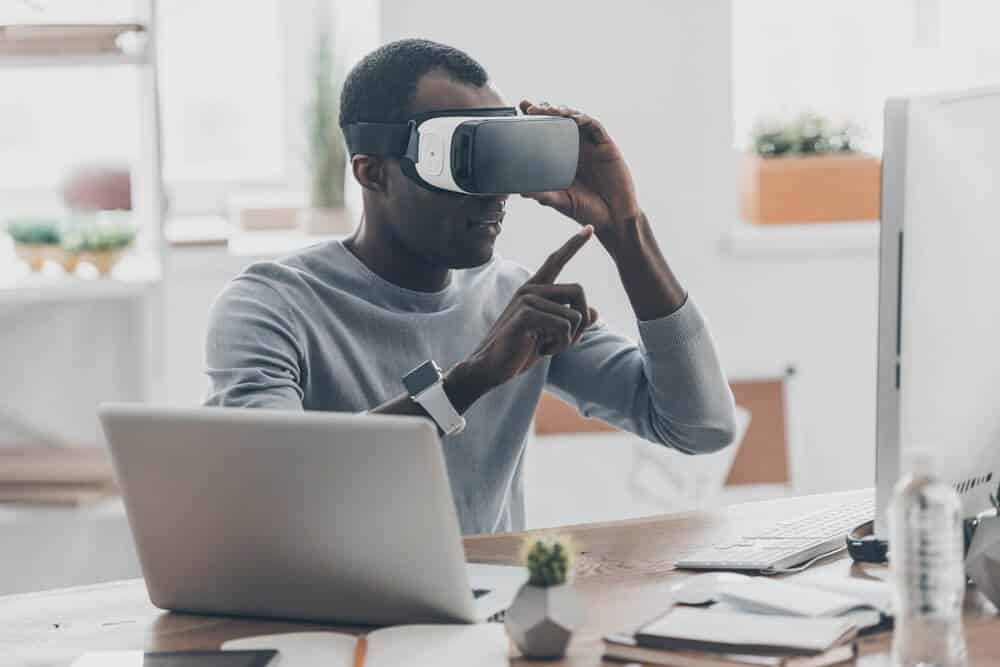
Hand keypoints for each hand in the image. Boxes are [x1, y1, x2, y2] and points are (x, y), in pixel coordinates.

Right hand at [450, 226, 599, 396]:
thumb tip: (594, 312)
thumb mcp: (552, 335)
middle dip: (582, 321)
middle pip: (579, 291)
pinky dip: (560, 344)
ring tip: (546, 346)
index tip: (589, 228)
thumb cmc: (521, 350)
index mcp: (536, 289)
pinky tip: (542, 349)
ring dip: (569, 339)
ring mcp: (527, 299)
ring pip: (575, 314)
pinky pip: (565, 326)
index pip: (556, 261)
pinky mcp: (526, 313)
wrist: (492, 366)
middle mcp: (531, 288)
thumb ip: (574, 321)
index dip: (574, 245)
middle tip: (566, 341)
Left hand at [518, 100, 640, 246]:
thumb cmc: (586, 210)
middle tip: (530, 107)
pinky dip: (584, 119)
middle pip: (560, 120)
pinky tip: (573, 118)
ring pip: (577, 119)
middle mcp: (577, 148)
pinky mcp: (607, 147)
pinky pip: (595, 127)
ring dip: (563, 110)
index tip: (519, 110)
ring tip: (549, 109)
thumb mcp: (560, 201)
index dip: (535, 120)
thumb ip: (543, 195)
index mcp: (563, 158)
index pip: (547, 133)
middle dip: (546, 109)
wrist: (613, 219)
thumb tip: (521, 191)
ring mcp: (592, 146)